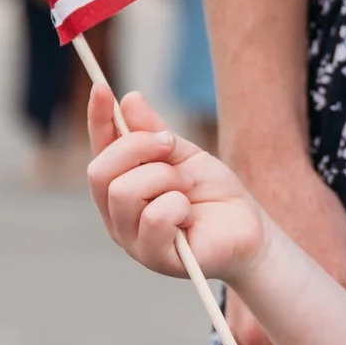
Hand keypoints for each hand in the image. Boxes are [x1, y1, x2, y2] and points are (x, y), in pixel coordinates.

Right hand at [86, 88, 267, 281]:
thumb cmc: (213, 194)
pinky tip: (190, 212)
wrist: (248, 228)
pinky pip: (153, 218)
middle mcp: (116, 215)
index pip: (98, 150)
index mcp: (120, 187)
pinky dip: (177, 205)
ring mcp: (132, 239)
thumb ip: (154, 133)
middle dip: (138, 148)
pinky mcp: (154, 258)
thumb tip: (129, 99)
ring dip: (164, 178)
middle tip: (170, 145)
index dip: (97, 119)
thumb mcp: (185, 155)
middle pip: (99, 171)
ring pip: (123, 192)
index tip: (102, 87)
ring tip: (188, 185)